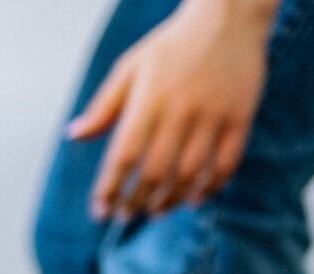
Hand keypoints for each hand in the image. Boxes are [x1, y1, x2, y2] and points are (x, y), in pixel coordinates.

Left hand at [68, 0, 271, 219]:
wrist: (227, 17)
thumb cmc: (171, 46)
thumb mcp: (130, 67)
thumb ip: (104, 106)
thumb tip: (73, 136)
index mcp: (149, 100)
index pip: (124, 156)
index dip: (110, 188)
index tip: (100, 210)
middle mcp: (181, 110)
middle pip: (155, 171)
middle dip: (136, 201)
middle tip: (125, 215)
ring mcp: (213, 115)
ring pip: (190, 173)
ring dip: (170, 200)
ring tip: (154, 211)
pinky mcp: (241, 117)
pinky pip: (226, 163)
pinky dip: (210, 188)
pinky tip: (193, 199)